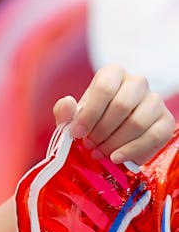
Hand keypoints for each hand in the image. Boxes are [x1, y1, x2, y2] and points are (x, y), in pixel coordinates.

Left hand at [54, 65, 174, 164]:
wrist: (112, 133)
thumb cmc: (92, 120)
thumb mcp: (74, 115)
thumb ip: (65, 111)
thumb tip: (67, 104)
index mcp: (113, 73)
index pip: (104, 87)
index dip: (89, 113)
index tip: (77, 133)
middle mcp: (137, 82)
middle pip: (121, 105)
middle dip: (101, 131)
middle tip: (90, 146)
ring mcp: (154, 100)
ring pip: (137, 122)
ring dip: (115, 143)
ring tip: (101, 153)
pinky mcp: (165, 120)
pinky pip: (154, 136)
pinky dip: (133, 150)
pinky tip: (117, 157)